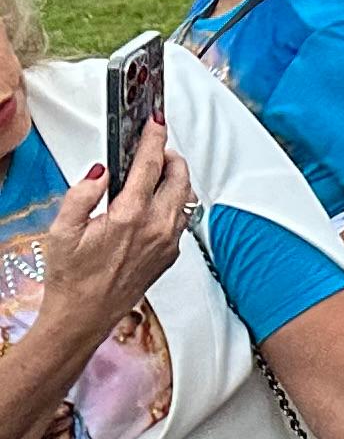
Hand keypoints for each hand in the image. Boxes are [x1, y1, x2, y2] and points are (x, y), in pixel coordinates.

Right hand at [37, 127, 189, 348]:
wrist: (84, 316)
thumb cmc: (71, 278)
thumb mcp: (62, 231)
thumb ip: (81, 195)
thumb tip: (101, 171)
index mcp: (130, 217)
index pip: (150, 165)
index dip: (153, 138)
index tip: (155, 122)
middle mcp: (157, 227)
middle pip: (180, 176)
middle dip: (170, 156)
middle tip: (154, 149)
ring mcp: (168, 241)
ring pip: (187, 197)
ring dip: (176, 179)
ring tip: (155, 173)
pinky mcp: (171, 253)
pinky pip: (182, 218)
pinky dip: (175, 202)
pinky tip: (155, 203)